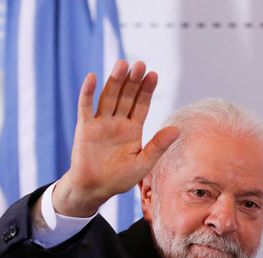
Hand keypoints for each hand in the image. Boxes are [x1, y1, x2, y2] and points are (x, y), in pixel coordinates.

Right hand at [53, 60, 180, 216]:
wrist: (94, 188)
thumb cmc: (119, 178)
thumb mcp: (143, 163)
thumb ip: (158, 145)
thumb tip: (177, 129)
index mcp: (133, 129)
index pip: (141, 105)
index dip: (147, 90)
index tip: (154, 75)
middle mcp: (117, 122)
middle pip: (126, 97)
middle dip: (133, 81)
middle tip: (140, 64)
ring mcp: (101, 123)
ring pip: (108, 97)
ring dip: (114, 81)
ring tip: (122, 64)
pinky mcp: (85, 128)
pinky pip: (86, 107)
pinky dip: (87, 93)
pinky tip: (92, 77)